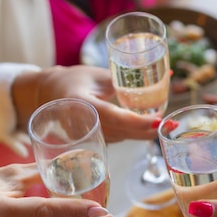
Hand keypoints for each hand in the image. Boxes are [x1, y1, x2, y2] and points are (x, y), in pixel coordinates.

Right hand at [36, 65, 160, 141]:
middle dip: (147, 130)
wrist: (47, 95)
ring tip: (164, 123)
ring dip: (142, 133)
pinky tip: (147, 125)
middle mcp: (84, 125)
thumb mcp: (96, 75)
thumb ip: (124, 80)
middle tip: (170, 124)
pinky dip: (133, 132)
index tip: (158, 120)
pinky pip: (118, 138)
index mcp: (83, 104)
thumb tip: (164, 74)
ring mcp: (87, 136)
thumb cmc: (73, 80)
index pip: (115, 117)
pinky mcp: (92, 141)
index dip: (137, 121)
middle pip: (122, 132)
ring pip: (122, 137)